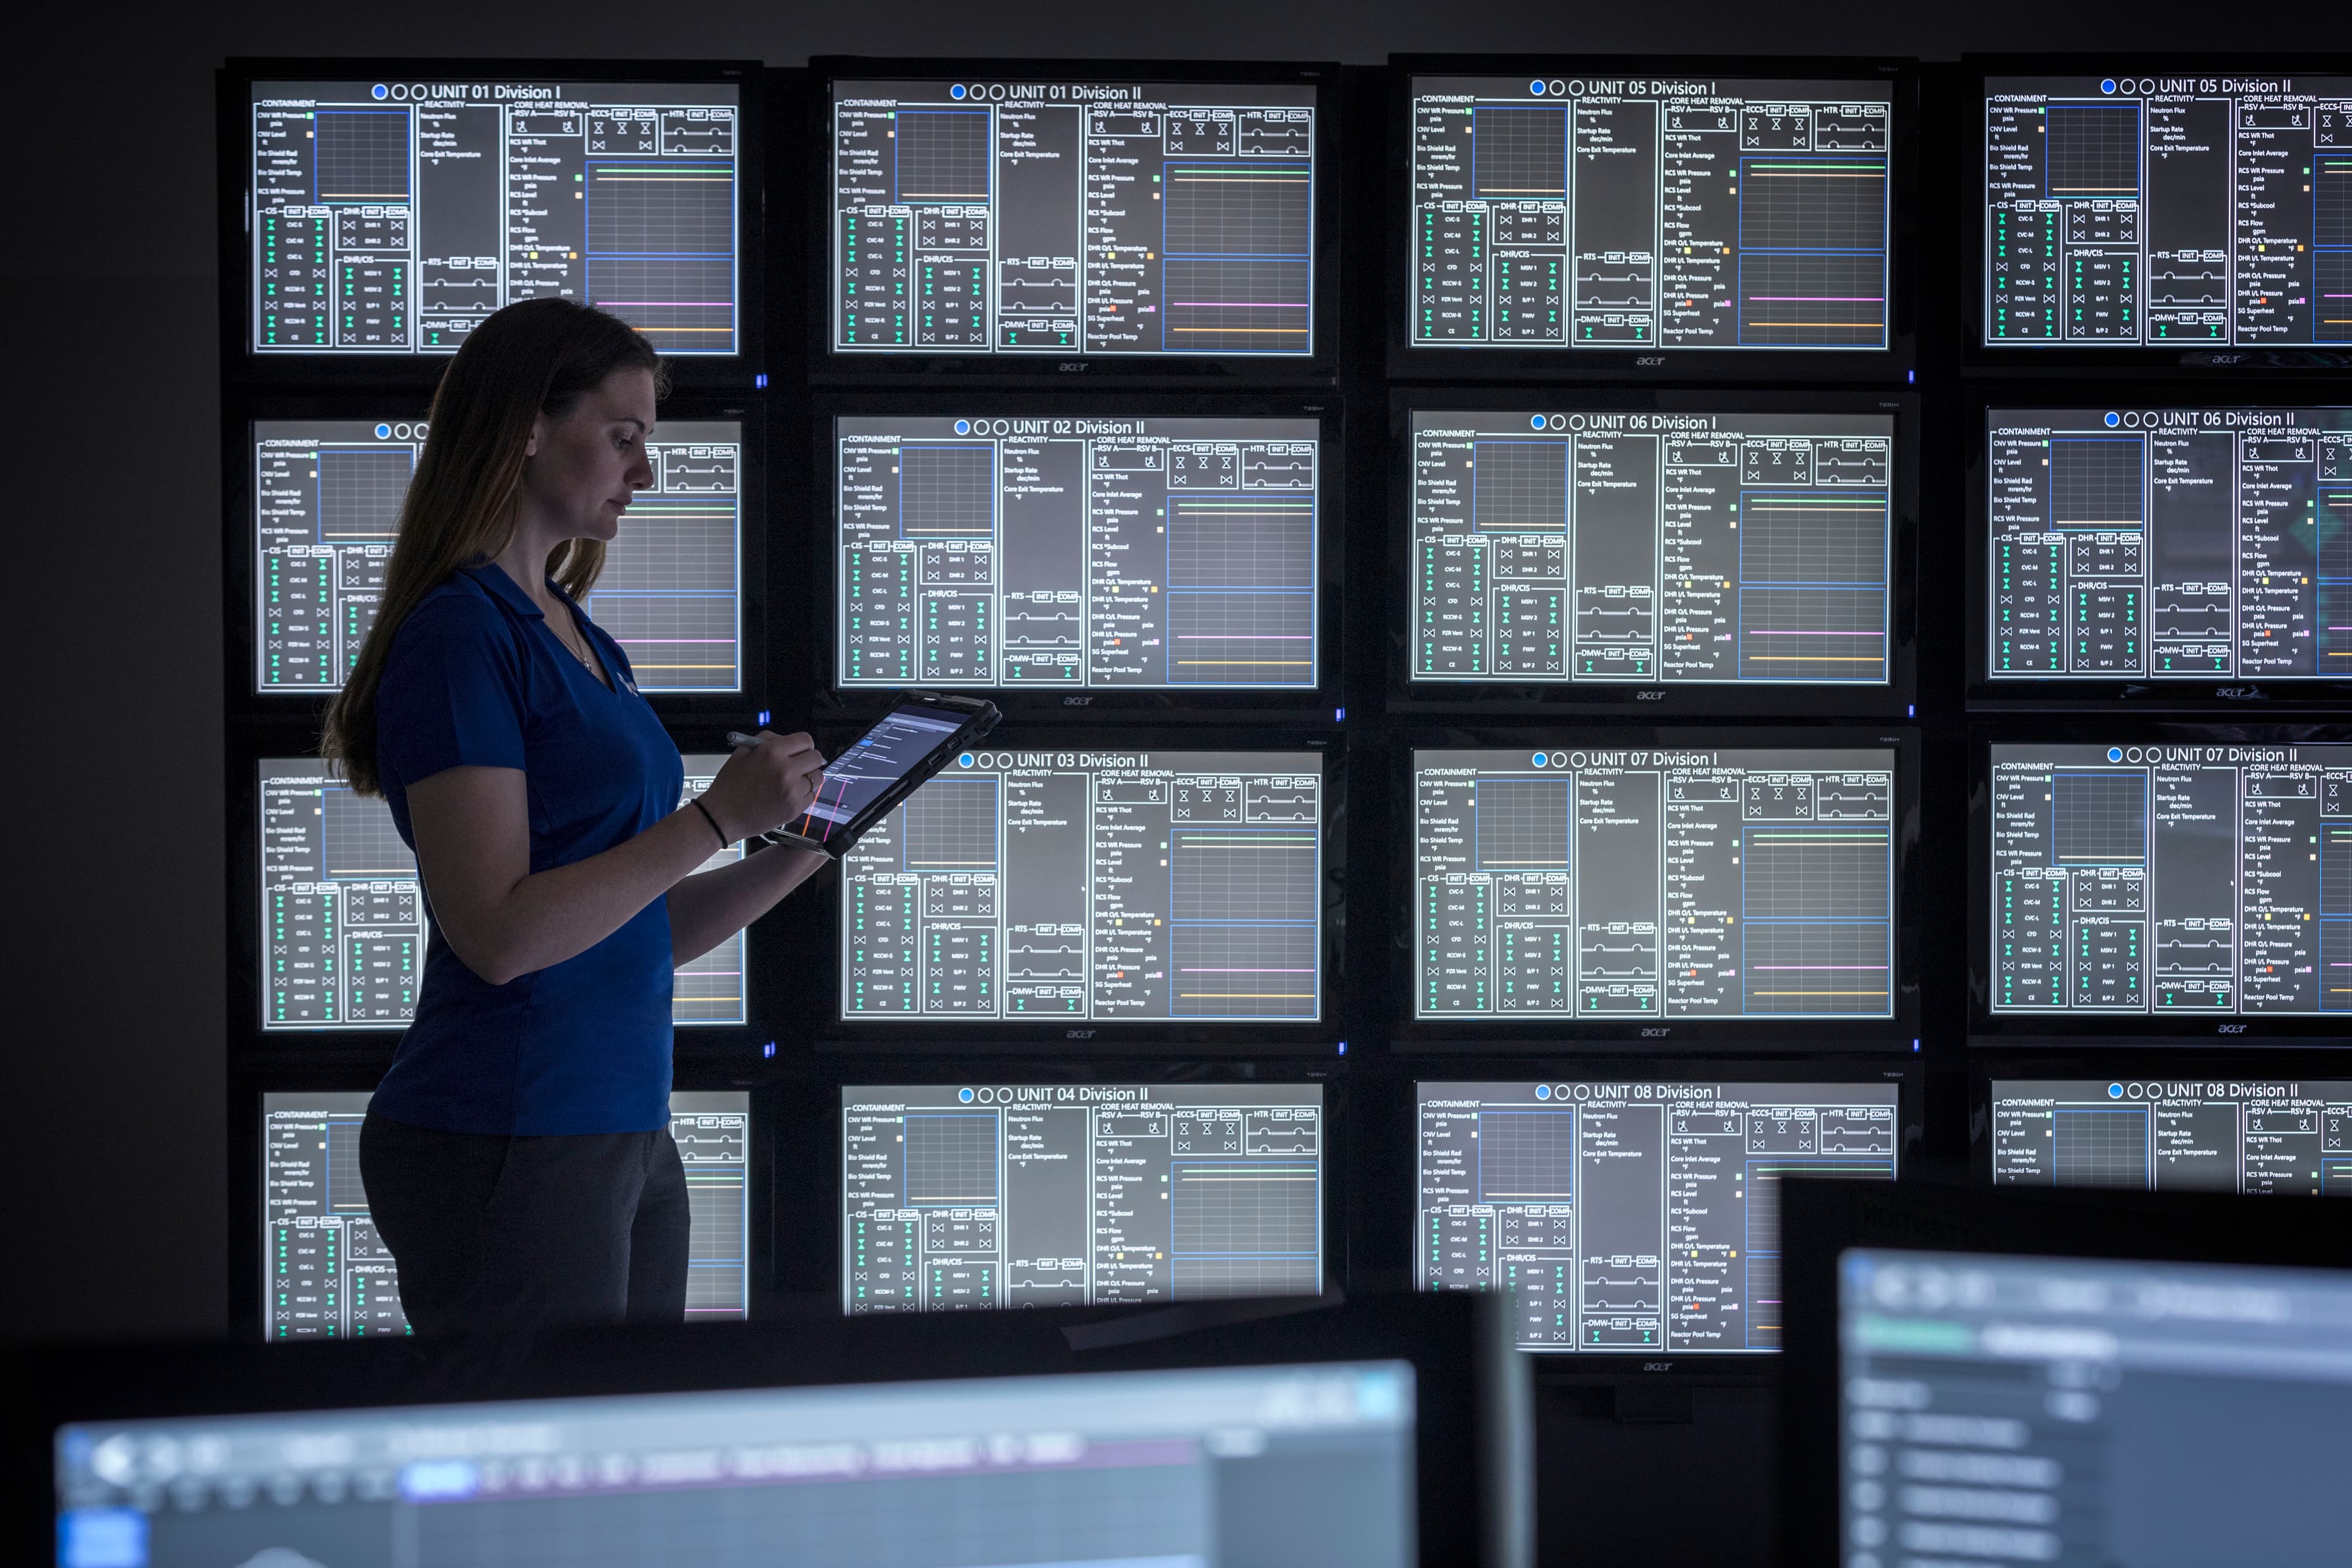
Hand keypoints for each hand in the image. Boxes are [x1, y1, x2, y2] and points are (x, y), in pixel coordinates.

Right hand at [698, 731, 825, 839]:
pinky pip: (811, 795)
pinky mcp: (795, 808)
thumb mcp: (743, 752)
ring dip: (808, 777)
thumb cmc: (730, 785)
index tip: (800, 750)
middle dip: (808, 759)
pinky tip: (787, 795)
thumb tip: (787, 740)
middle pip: (816, 757)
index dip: (803, 745)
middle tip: (798, 765)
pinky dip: (803, 794)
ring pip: (817, 777)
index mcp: (771, 752)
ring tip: (792, 781)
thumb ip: (768, 741)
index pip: (805, 740)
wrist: (722, 816)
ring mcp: (792, 791)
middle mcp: (785, 770)